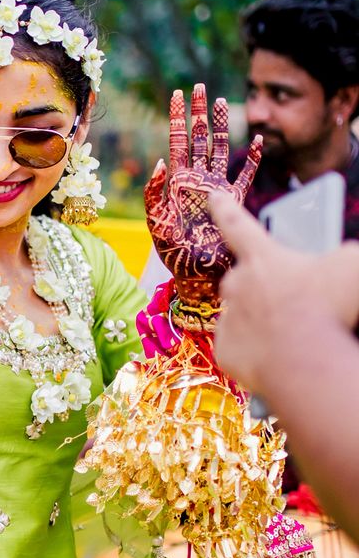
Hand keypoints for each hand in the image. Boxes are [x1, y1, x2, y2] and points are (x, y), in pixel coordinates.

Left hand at [145, 84, 263, 305]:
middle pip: (198, 138)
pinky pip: (245, 175)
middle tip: (198, 86)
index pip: (177, 142)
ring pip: (220, 149)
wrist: (196, 275)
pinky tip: (258, 140)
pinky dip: (253, 158)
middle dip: (197, 113)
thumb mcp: (156, 221)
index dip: (177, 118)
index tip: (177, 94)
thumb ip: (154, 192)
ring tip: (222, 102)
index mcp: (177, 182)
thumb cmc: (172, 252)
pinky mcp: (234, 202)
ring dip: (221, 126)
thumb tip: (160, 161)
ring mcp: (217, 189)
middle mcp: (197, 181)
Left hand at [208, 192, 358, 391]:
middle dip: (261, 285)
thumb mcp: (351, 266)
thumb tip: (335, 263)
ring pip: (240, 313)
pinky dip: (253, 349)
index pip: (238, 224)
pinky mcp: (225, 350)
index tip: (213, 195)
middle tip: (288, 300)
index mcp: (263, 257)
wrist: (305, 362)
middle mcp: (238, 284)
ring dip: (259, 319)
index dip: (225, 208)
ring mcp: (229, 318)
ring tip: (289, 332)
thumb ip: (340, 255)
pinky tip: (276, 353)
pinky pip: (237, 346)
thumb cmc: (329, 308)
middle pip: (242, 277)